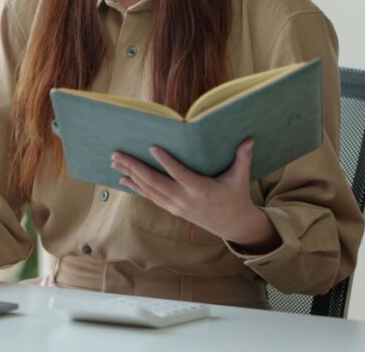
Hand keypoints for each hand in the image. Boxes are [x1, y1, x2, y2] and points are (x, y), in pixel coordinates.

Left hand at [110, 139, 280, 252]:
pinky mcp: (172, 209)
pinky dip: (136, 187)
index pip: (180, 174)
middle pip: (155, 182)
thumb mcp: (240, 178)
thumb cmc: (236, 197)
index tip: (152, 148)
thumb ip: (242, 158)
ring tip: (115, 163)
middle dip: (134, 167)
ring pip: (149, 190)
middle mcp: (184, 199)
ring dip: (130, 176)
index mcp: (201, 190)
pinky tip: (123, 179)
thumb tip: (249, 138)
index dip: (166, 162)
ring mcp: (176, 206)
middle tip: (117, 154)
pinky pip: (150, 197)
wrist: (233, 225)